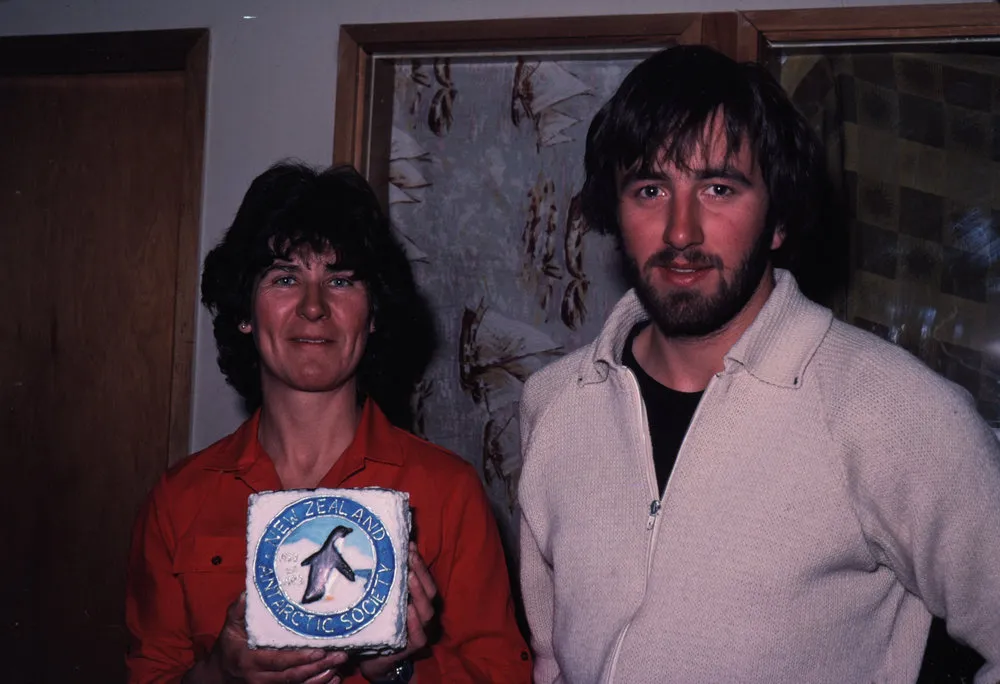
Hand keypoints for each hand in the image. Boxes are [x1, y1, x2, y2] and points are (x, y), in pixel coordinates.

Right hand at [210, 593, 347, 683]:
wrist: (219, 673)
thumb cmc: (229, 645)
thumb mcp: (231, 625)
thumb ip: (241, 609)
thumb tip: (251, 591)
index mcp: (251, 659)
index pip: (279, 660)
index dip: (300, 657)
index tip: (320, 649)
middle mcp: (260, 676)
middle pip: (293, 674)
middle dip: (318, 666)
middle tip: (340, 655)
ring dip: (321, 676)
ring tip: (340, 665)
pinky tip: (334, 678)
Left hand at [358, 543, 438, 681]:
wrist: (373, 657)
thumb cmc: (379, 622)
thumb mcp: (384, 599)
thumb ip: (388, 581)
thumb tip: (381, 550)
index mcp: (419, 601)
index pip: (425, 578)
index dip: (420, 562)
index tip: (410, 545)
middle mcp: (423, 613)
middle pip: (429, 591)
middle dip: (420, 572)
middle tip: (409, 556)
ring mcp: (421, 630)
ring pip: (426, 612)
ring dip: (419, 593)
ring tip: (410, 577)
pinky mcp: (413, 646)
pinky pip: (419, 635)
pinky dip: (415, 622)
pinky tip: (409, 609)